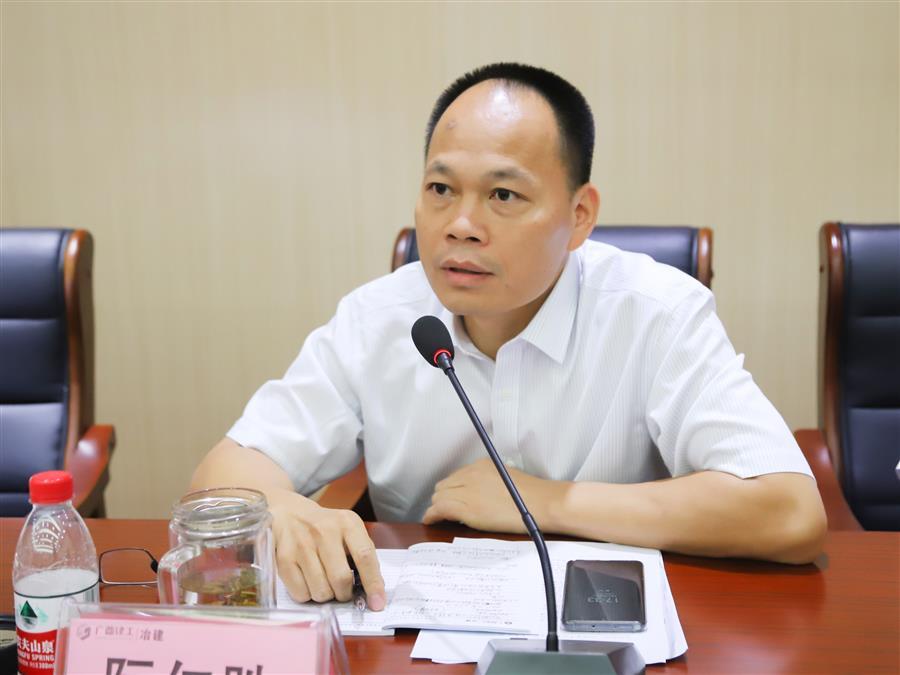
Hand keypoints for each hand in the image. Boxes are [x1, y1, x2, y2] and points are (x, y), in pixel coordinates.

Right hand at [266, 487, 385, 609]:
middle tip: (343, 591)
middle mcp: (324, 531)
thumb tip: (374, 592)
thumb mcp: (349, 531)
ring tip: (324, 583)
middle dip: (345, 594)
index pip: (365, 556)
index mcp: (347, 523)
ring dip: (326, 596)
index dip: (373, 583)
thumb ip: (362, 556)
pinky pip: (300, 594)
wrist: (290, 515)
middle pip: (341, 579)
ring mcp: (302, 544)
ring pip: (321, 591)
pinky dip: (308, 595)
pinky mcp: (284, 558)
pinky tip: (308, 581)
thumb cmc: (326, 529)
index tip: (377, 603)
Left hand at [422, 458, 556, 532]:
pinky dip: (431, 515)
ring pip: (439, 497)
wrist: (540, 504)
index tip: (453, 496)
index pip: (457, 476)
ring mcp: (467, 491)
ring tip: (438, 516)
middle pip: (445, 485)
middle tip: (444, 508)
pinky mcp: (466, 508)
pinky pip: (439, 509)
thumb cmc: (531, 496)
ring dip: (437, 506)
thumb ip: (491, 481)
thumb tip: (483, 491)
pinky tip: (430, 520)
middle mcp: (471, 475)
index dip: (453, 489)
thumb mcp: (507, 479)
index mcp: (482, 466)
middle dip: (443, 497)